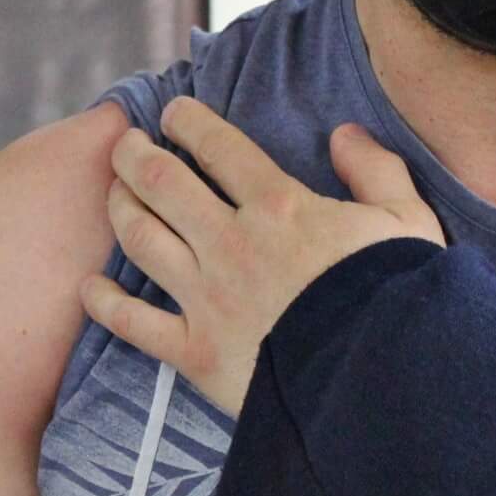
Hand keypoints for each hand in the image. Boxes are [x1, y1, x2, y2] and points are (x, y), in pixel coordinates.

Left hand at [81, 98, 443, 415]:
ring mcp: (207, 298)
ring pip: (141, 238)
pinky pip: (134, 323)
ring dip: (119, 207)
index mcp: (280, 207)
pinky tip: (89, 287)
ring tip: (113, 193)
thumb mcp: (407, 222)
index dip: (187, 122)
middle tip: (124, 145)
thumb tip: (344, 133)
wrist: (383, 382)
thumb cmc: (401, 300)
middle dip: (134, 155)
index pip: (218, 147)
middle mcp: (231, 243)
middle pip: (161, 182)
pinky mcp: (196, 352)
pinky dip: (105, 303)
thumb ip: (376, 170)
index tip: (171, 112)